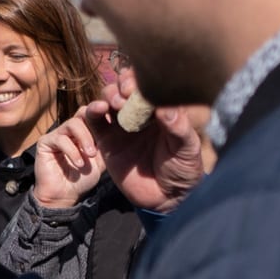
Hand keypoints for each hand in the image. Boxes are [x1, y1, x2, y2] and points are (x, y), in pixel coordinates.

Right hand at [32, 114, 106, 207]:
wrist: (65, 196)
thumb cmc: (82, 179)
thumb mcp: (101, 161)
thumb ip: (106, 144)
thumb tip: (119, 127)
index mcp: (85, 131)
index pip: (94, 113)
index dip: (103, 113)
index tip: (115, 117)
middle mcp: (70, 130)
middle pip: (83, 112)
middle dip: (94, 121)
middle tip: (103, 136)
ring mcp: (57, 134)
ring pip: (72, 123)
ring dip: (84, 138)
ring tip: (90, 155)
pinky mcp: (45, 142)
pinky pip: (60, 139)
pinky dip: (72, 151)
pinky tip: (79, 164)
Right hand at [84, 71, 206, 212]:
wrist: (165, 198)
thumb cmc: (183, 170)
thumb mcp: (187, 149)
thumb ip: (178, 127)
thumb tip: (165, 107)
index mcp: (160, 110)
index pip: (148, 85)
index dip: (142, 80)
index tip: (141, 87)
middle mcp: (140, 113)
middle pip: (125, 86)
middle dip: (124, 84)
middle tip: (127, 94)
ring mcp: (122, 125)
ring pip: (108, 98)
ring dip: (109, 94)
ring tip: (115, 103)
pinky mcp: (107, 140)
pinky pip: (94, 121)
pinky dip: (93, 110)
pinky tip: (99, 109)